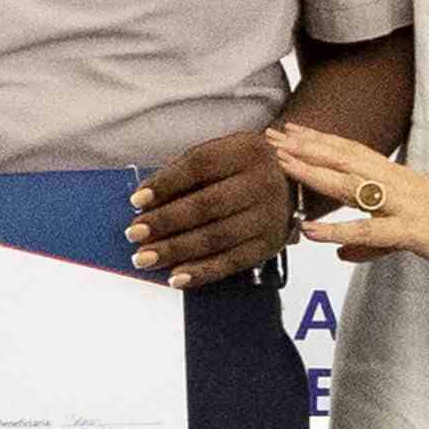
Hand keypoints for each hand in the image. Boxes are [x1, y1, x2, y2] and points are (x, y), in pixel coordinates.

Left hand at [127, 130, 294, 288]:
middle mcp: (262, 182)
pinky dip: (202, 271)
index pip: (199, 166)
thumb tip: (143, 200)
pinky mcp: (270, 244)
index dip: (166, 183)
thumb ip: (183, 171)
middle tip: (134, 233)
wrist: (295, 181)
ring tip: (144, 258)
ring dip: (176, 251)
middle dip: (165, 222)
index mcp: (246, 151)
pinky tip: (176, 277)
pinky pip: (232, 262)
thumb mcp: (221, 153)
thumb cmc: (242, 168)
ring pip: (217, 237)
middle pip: (207, 205)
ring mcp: (269, 216)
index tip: (136, 200)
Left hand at [267, 127, 428, 277]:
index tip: (288, 129)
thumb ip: (374, 242)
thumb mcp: (409, 232)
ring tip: (282, 165)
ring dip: (315, 174)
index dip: (319, 140)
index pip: (351, 152)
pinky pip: (371, 232)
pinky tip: (311, 231)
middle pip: (344, 159)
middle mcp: (397, 183)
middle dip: (305, 147)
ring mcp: (404, 205)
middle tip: (271, 135)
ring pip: (353, 186)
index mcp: (397, 178)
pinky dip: (338, 230)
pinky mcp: (414, 231)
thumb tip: (343, 253)